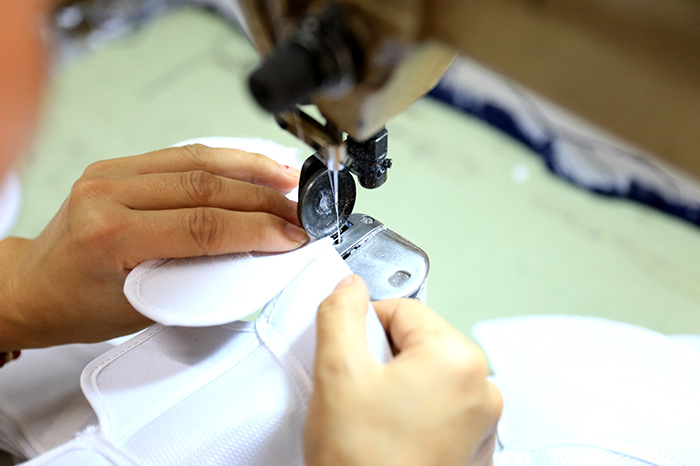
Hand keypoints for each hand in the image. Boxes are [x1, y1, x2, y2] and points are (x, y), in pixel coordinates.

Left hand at [0, 144, 307, 349]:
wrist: (37, 286)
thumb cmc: (80, 305)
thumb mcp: (144, 308)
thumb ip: (199, 281)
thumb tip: (256, 259)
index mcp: (110, 236)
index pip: (203, 225)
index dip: (257, 229)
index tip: (292, 235)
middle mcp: (108, 195)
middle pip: (207, 186)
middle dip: (263, 198)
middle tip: (298, 210)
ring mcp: (111, 173)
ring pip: (198, 160)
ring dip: (250, 168)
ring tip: (287, 178)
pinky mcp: (119, 164)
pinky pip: (182, 154)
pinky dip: (224, 158)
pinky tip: (251, 163)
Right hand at [306, 275, 501, 465]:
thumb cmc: (364, 464)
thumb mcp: (338, 372)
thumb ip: (341, 314)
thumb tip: (350, 288)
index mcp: (459, 360)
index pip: (402, 308)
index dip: (364, 327)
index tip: (350, 354)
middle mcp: (482, 389)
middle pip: (417, 341)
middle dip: (381, 357)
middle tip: (359, 393)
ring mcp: (481, 423)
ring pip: (425, 374)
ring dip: (395, 386)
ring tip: (372, 418)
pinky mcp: (472, 448)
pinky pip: (438, 407)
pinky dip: (412, 412)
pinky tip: (388, 436)